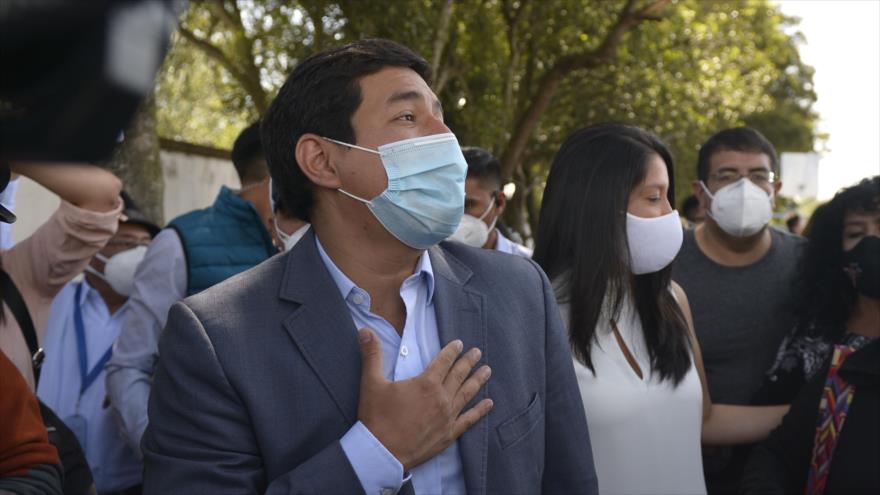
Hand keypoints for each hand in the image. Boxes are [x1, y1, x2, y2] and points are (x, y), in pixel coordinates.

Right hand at [356, 328, 492, 470]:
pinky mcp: (449, 434)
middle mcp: (441, 398)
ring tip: (487, 371)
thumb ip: (372, 355)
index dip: (452, 351)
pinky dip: (480, 411)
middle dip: (468, 362)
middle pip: (459, 375)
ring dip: (478, 381)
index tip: (459, 343)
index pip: (444, 362)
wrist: (382, 453)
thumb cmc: (376, 417)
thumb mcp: (371, 383)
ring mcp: (447, 417)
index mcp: (426, 383)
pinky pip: (468, 420)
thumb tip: (364, 331)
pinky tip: (489, 404)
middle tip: (478, 352)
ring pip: (467, 394)